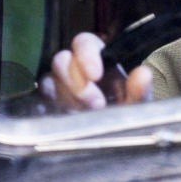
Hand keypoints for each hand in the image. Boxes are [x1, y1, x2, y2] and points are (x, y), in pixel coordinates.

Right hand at [39, 32, 153, 110]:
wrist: (114, 139)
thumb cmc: (125, 114)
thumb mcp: (136, 105)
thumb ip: (140, 90)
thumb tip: (143, 73)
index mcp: (99, 60)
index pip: (84, 42)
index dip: (86, 54)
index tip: (96, 75)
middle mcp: (74, 69)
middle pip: (61, 60)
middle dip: (77, 82)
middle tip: (96, 104)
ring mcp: (56, 87)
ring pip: (48, 82)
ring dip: (66, 99)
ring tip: (85, 116)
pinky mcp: (44, 105)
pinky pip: (37, 102)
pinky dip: (50, 111)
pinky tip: (66, 120)